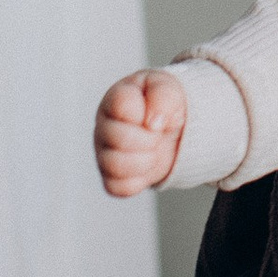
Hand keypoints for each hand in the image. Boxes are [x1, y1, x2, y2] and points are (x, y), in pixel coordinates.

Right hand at [96, 69, 186, 197]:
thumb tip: (152, 122)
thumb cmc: (165, 105)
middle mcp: (104, 125)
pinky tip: (147, 167)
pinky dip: (139, 181)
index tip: (155, 113)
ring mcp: (104, 152)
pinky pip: (117, 187)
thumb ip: (162, 95)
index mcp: (115, 98)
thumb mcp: (170, 89)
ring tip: (154, 151)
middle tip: (159, 134)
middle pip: (118, 137)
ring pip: (114, 165)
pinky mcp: (110, 177)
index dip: (145, 112)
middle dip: (149, 139)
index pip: (121, 103)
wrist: (173, 130)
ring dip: (145, 160)